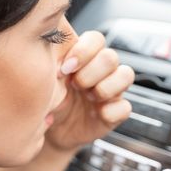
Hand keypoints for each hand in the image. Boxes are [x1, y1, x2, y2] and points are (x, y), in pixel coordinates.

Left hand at [45, 31, 133, 152]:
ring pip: (126, 75)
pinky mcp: (116, 112)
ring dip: (104, 88)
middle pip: (111, 57)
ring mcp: (112, 91)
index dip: (83, 52)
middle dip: (91, 73)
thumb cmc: (48, 99)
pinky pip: (125, 107)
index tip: (64, 69)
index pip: (96, 39)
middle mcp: (102, 71)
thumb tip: (48, 43)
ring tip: (87, 98)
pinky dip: (110, 112)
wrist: (51, 130)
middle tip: (74, 86)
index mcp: (85, 58)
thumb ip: (49, 59)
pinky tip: (96, 115)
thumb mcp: (44, 78)